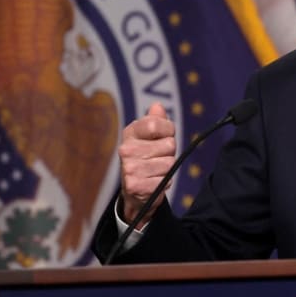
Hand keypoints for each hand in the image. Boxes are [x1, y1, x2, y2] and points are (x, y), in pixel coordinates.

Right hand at [118, 102, 176, 227]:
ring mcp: (129, 168)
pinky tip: (153, 182)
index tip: (164, 137)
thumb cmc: (148, 158)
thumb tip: (157, 106)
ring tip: (155, 171)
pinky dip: (164, 182)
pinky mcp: (135, 185)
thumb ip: (157, 121)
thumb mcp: (152, 137)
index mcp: (130, 132)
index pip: (155, 124)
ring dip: (167, 169)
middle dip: (169, 153)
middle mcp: (126, 149)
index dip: (168, 131)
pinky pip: (165, 180)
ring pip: (169, 163)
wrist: (135, 190)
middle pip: (169, 145)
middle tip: (158, 158)